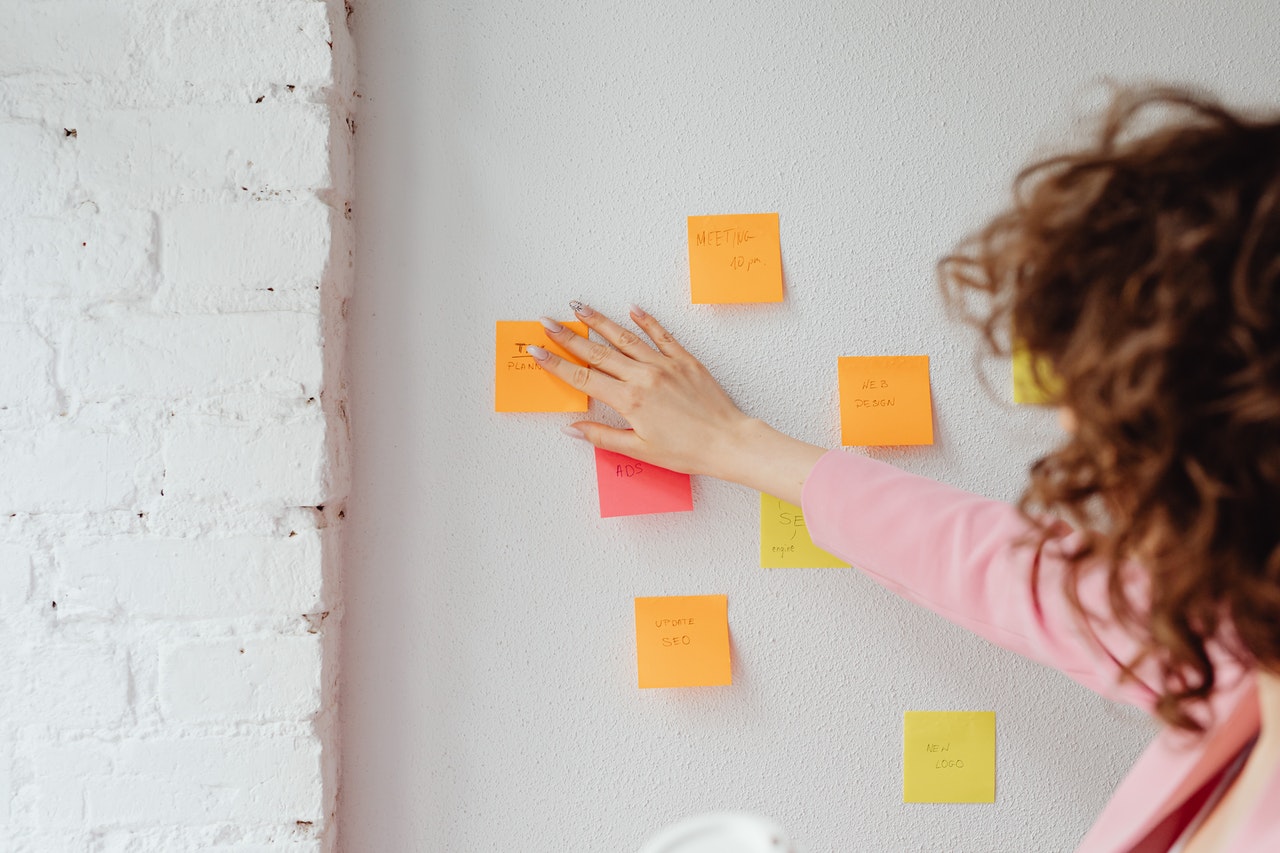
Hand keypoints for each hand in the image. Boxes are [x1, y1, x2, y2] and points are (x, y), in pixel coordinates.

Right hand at [529, 302, 825, 503]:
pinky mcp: (685, 360)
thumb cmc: (687, 451)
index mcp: (629, 400)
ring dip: (599, 321)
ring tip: (579, 306)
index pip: (583, 377)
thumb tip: (572, 427)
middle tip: (546, 321)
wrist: (728, 441)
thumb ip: (603, 437)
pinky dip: (646, 320)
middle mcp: (643, 376)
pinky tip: (632, 308)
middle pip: (597, 352)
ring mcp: (664, 364)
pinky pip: (661, 335)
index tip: (536, 351)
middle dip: (568, 335)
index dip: (556, 363)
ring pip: (625, 337)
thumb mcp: (640, 450)